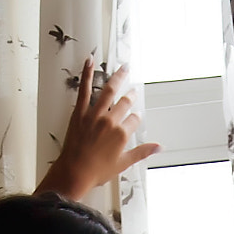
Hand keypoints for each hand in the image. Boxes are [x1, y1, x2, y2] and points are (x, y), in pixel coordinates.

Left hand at [38, 57, 159, 200]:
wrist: (74, 173)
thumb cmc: (97, 171)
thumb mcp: (123, 163)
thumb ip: (142, 152)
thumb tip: (160, 147)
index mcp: (122, 134)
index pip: (135, 120)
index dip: (136, 118)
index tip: (136, 117)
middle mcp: (110, 121)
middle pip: (125, 103)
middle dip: (131, 96)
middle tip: (133, 91)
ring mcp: (95, 114)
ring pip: (109, 90)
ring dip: (118, 77)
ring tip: (124, 68)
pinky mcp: (80, 111)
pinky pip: (85, 89)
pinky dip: (87, 73)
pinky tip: (90, 61)